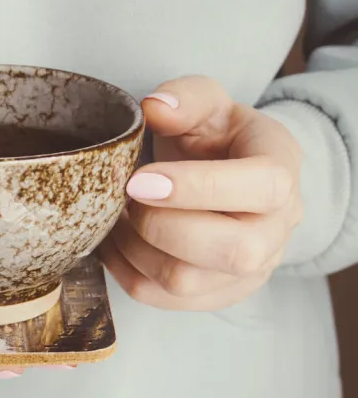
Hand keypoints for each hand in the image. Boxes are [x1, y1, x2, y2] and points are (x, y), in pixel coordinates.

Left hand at [99, 76, 302, 309]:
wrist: (229, 176)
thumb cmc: (218, 138)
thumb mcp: (209, 103)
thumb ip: (186, 97)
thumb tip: (155, 108)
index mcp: (281, 172)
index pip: (261, 188)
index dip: (197, 187)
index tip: (139, 179)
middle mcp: (275, 231)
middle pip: (231, 251)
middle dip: (161, 225)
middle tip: (127, 196)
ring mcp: (248, 272)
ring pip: (187, 281)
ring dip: (134, 247)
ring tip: (118, 213)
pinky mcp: (214, 294)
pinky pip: (161, 299)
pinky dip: (124, 268)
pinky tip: (117, 237)